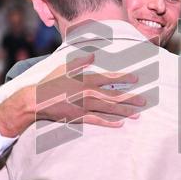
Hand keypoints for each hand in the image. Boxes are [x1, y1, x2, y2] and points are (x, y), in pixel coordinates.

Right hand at [0, 53, 144, 136]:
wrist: (36, 100)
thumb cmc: (50, 82)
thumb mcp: (64, 68)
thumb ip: (80, 62)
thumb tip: (93, 55)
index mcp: (86, 80)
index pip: (110, 78)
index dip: (124, 78)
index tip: (136, 78)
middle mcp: (88, 93)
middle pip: (114, 96)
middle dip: (130, 98)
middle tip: (144, 100)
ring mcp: (84, 106)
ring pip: (109, 109)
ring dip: (124, 111)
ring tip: (138, 114)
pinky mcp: (79, 117)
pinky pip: (98, 120)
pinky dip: (110, 122)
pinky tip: (121, 124)